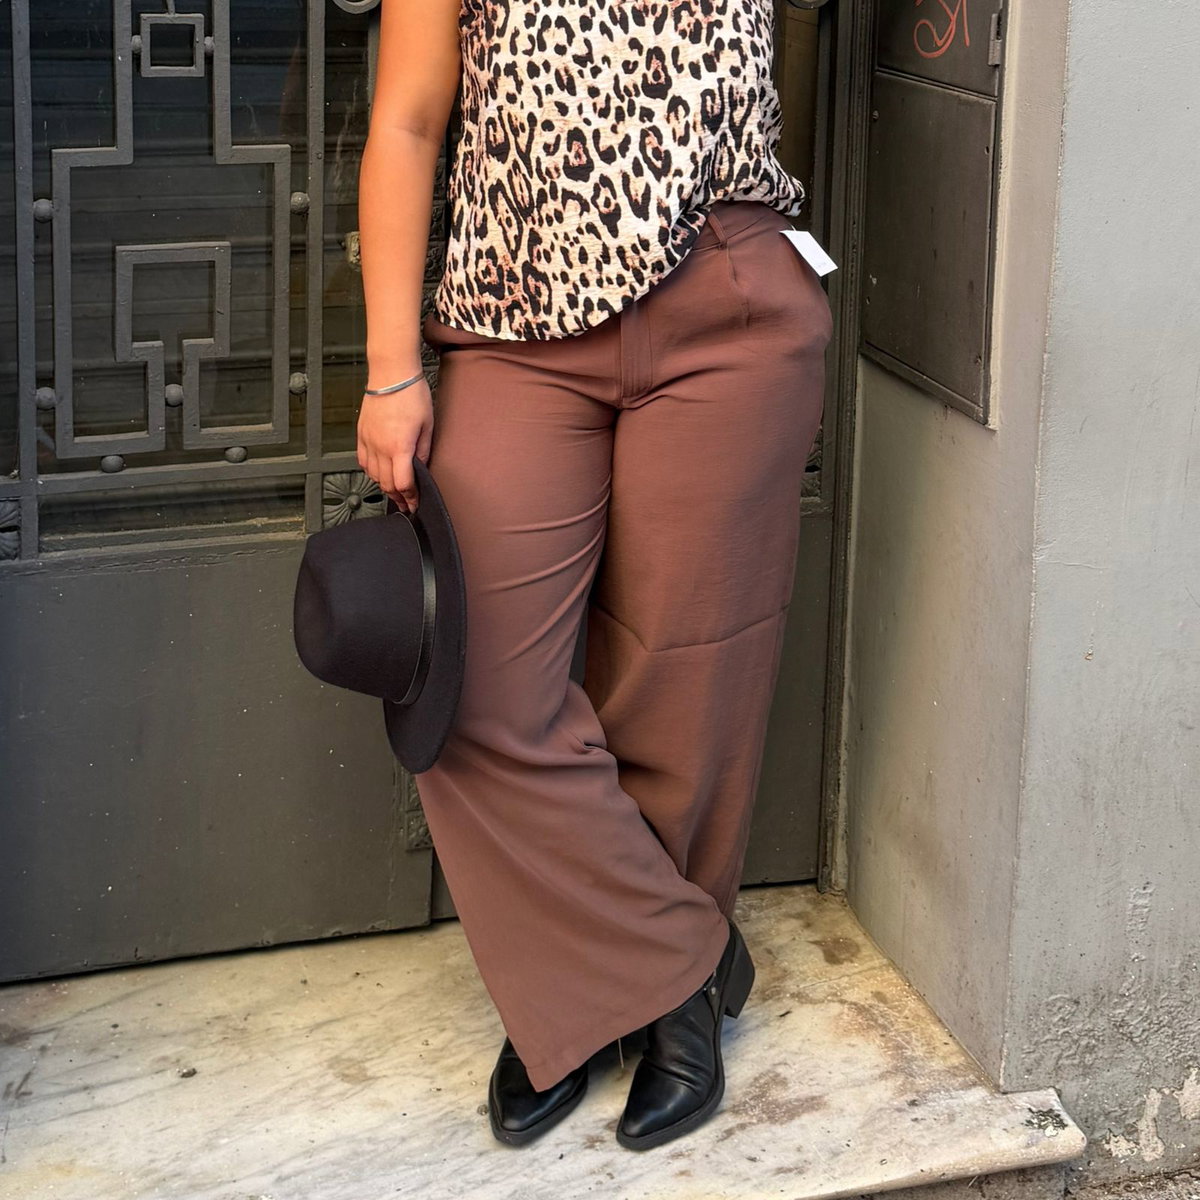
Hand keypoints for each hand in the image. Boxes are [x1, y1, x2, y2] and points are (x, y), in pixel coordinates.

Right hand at [356, 378, 434, 512]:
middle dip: (397, 497)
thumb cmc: (411, 394)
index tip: (415, 503)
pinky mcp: (361, 434)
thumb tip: (421, 467)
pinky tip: (379, 473)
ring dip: (384, 486)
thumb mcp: (428, 425)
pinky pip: (363, 461)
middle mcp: (380, 447)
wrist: (391, 374)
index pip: (403, 483)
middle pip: (386, 484)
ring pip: (373, 475)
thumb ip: (424, 450)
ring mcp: (368, 441)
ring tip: (395, 491)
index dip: (410, 497)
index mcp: (399, 447)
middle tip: (406, 503)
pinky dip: (371, 472)